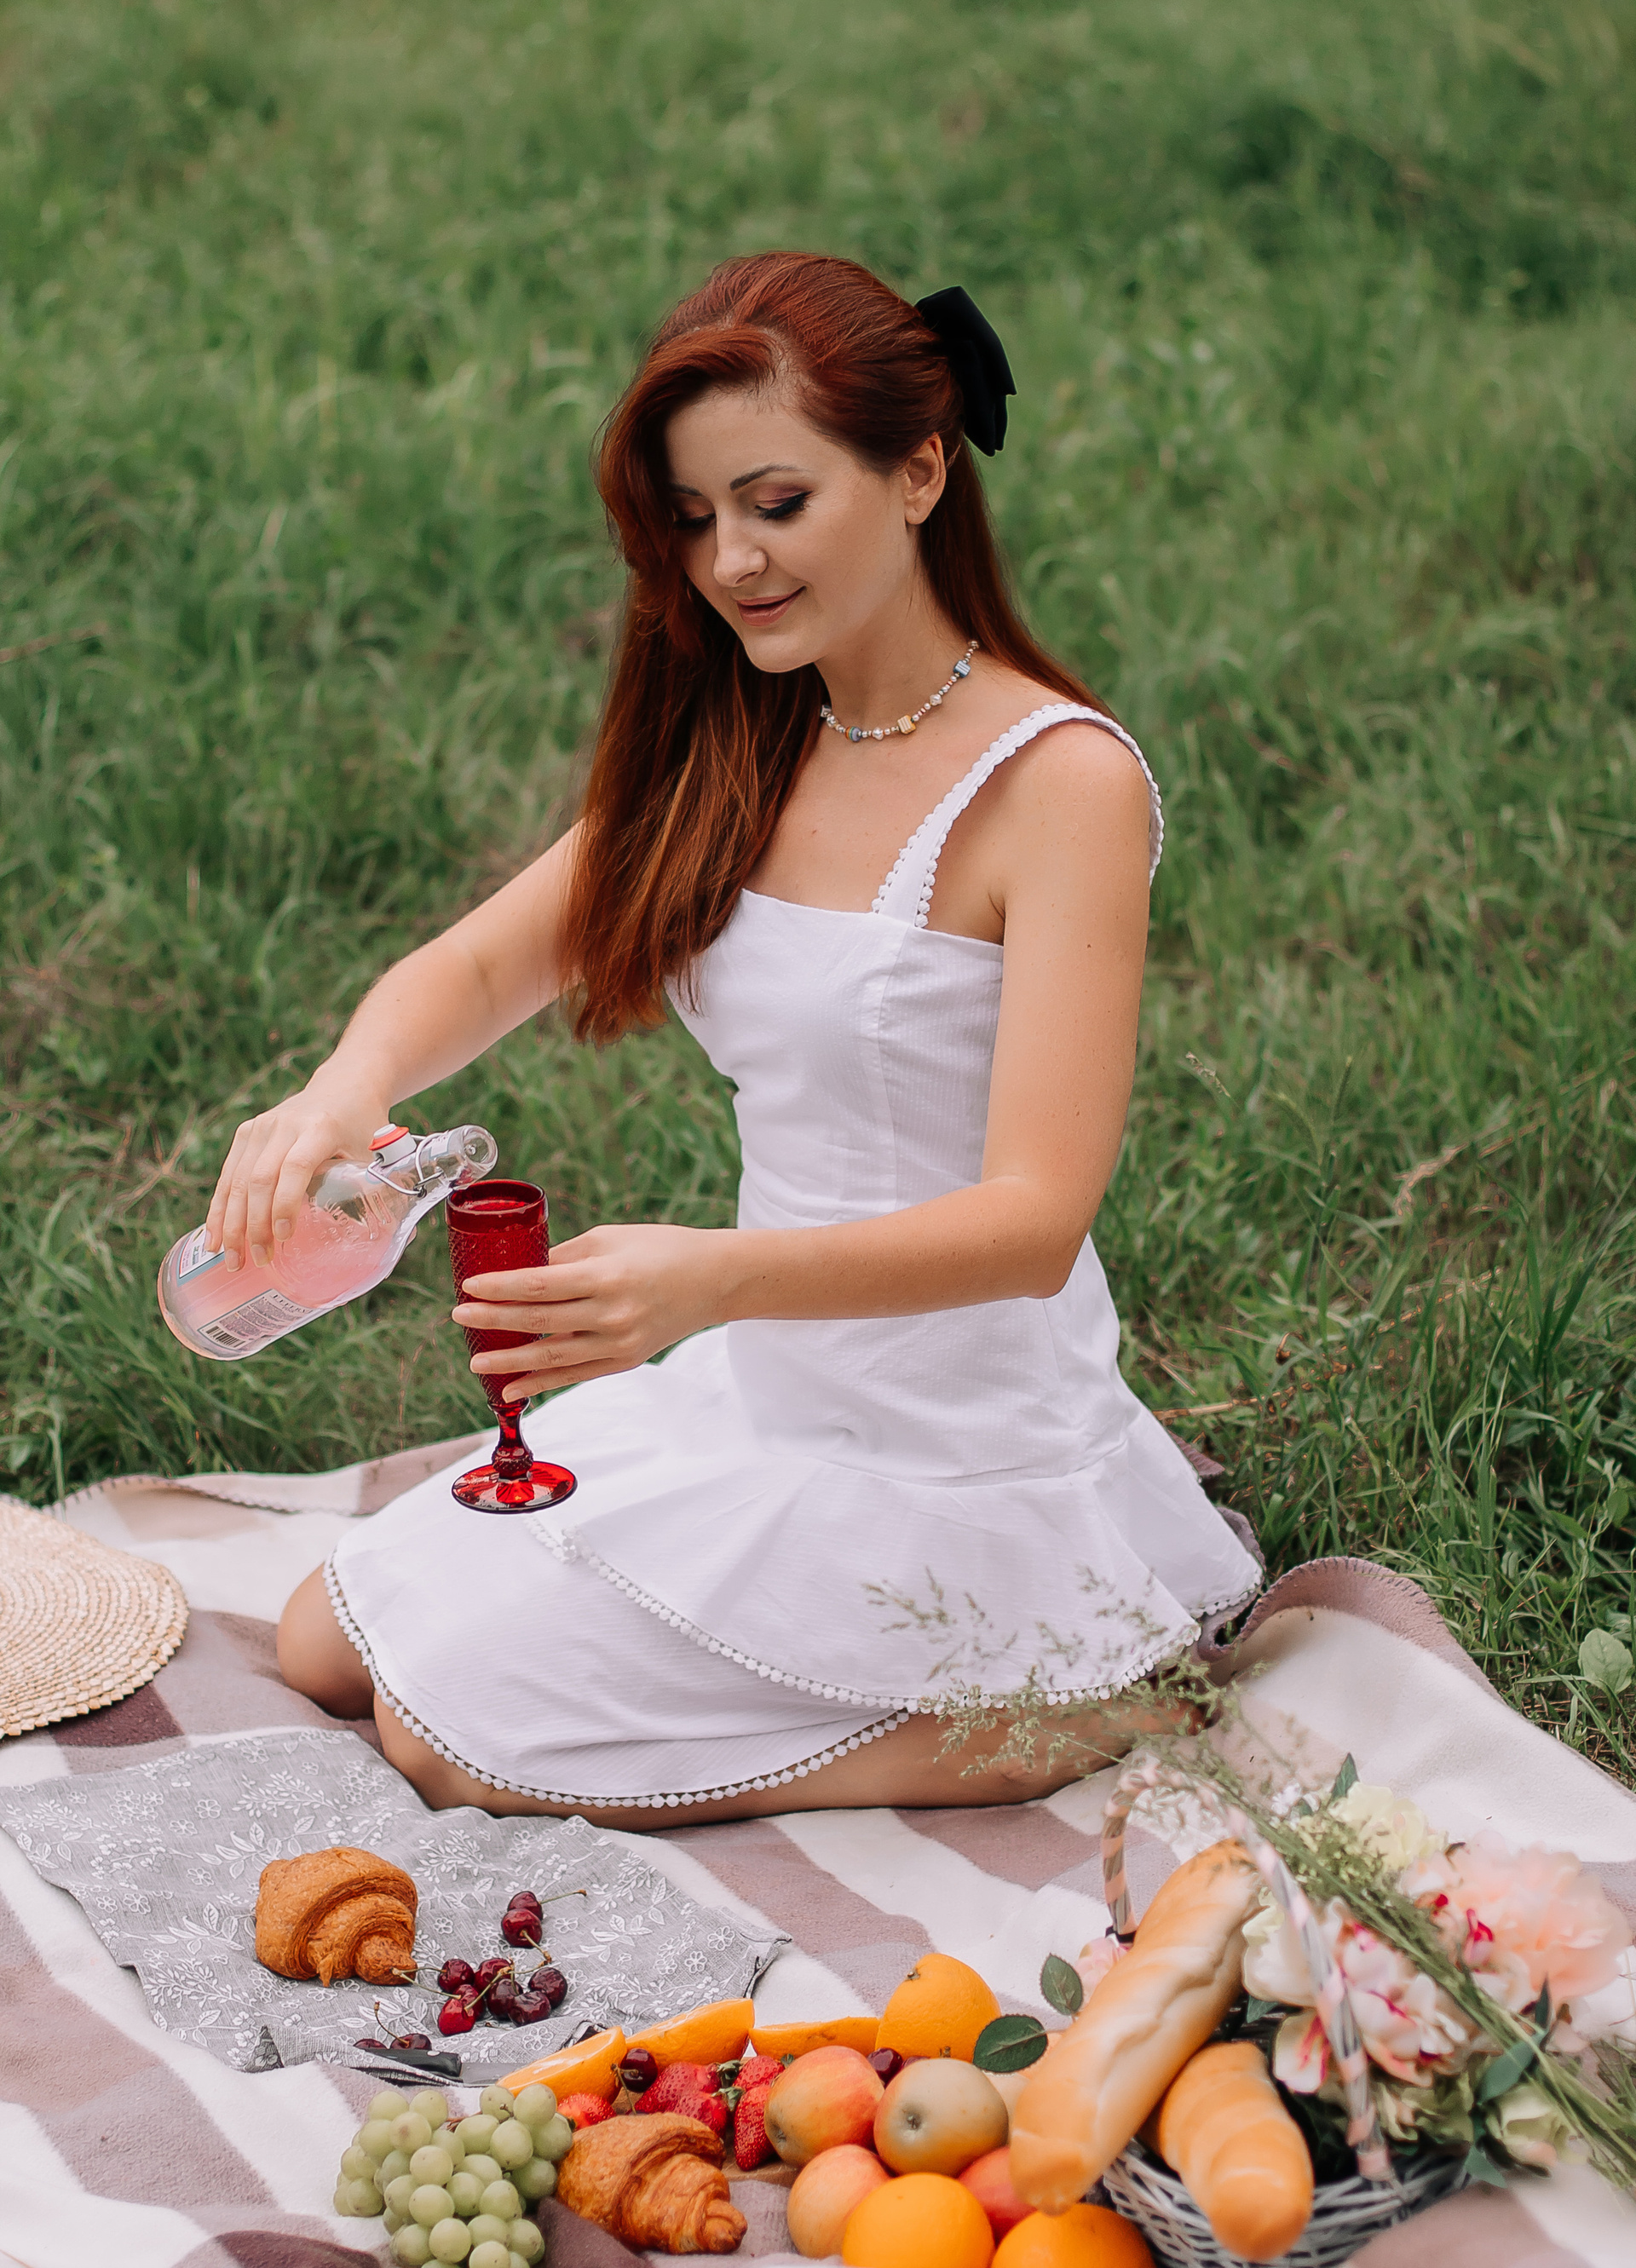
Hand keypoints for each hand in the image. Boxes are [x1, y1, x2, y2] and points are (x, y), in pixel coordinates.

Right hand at [205, 1079, 389, 1268]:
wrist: (344, 1086)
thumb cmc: (364, 1126)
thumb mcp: (376, 1152)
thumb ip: (381, 1188)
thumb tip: (400, 1239)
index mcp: (320, 1128)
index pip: (295, 1167)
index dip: (285, 1204)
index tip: (284, 1238)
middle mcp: (285, 1124)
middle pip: (259, 1178)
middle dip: (254, 1224)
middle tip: (259, 1261)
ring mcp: (262, 1127)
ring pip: (236, 1178)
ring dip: (230, 1222)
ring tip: (232, 1259)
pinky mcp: (247, 1132)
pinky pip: (228, 1173)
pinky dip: (220, 1206)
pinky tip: (216, 1235)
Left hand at [452, 1223, 731, 1394]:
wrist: (713, 1281)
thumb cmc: (659, 1249)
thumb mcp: (610, 1239)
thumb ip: (564, 1258)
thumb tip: (516, 1269)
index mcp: (607, 1275)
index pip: (540, 1284)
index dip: (499, 1288)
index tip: (468, 1287)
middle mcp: (613, 1313)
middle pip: (539, 1320)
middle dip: (494, 1320)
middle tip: (459, 1317)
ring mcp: (620, 1342)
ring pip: (552, 1357)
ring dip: (510, 1360)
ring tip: (476, 1360)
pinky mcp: (625, 1360)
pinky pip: (574, 1375)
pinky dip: (541, 1382)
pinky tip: (511, 1386)